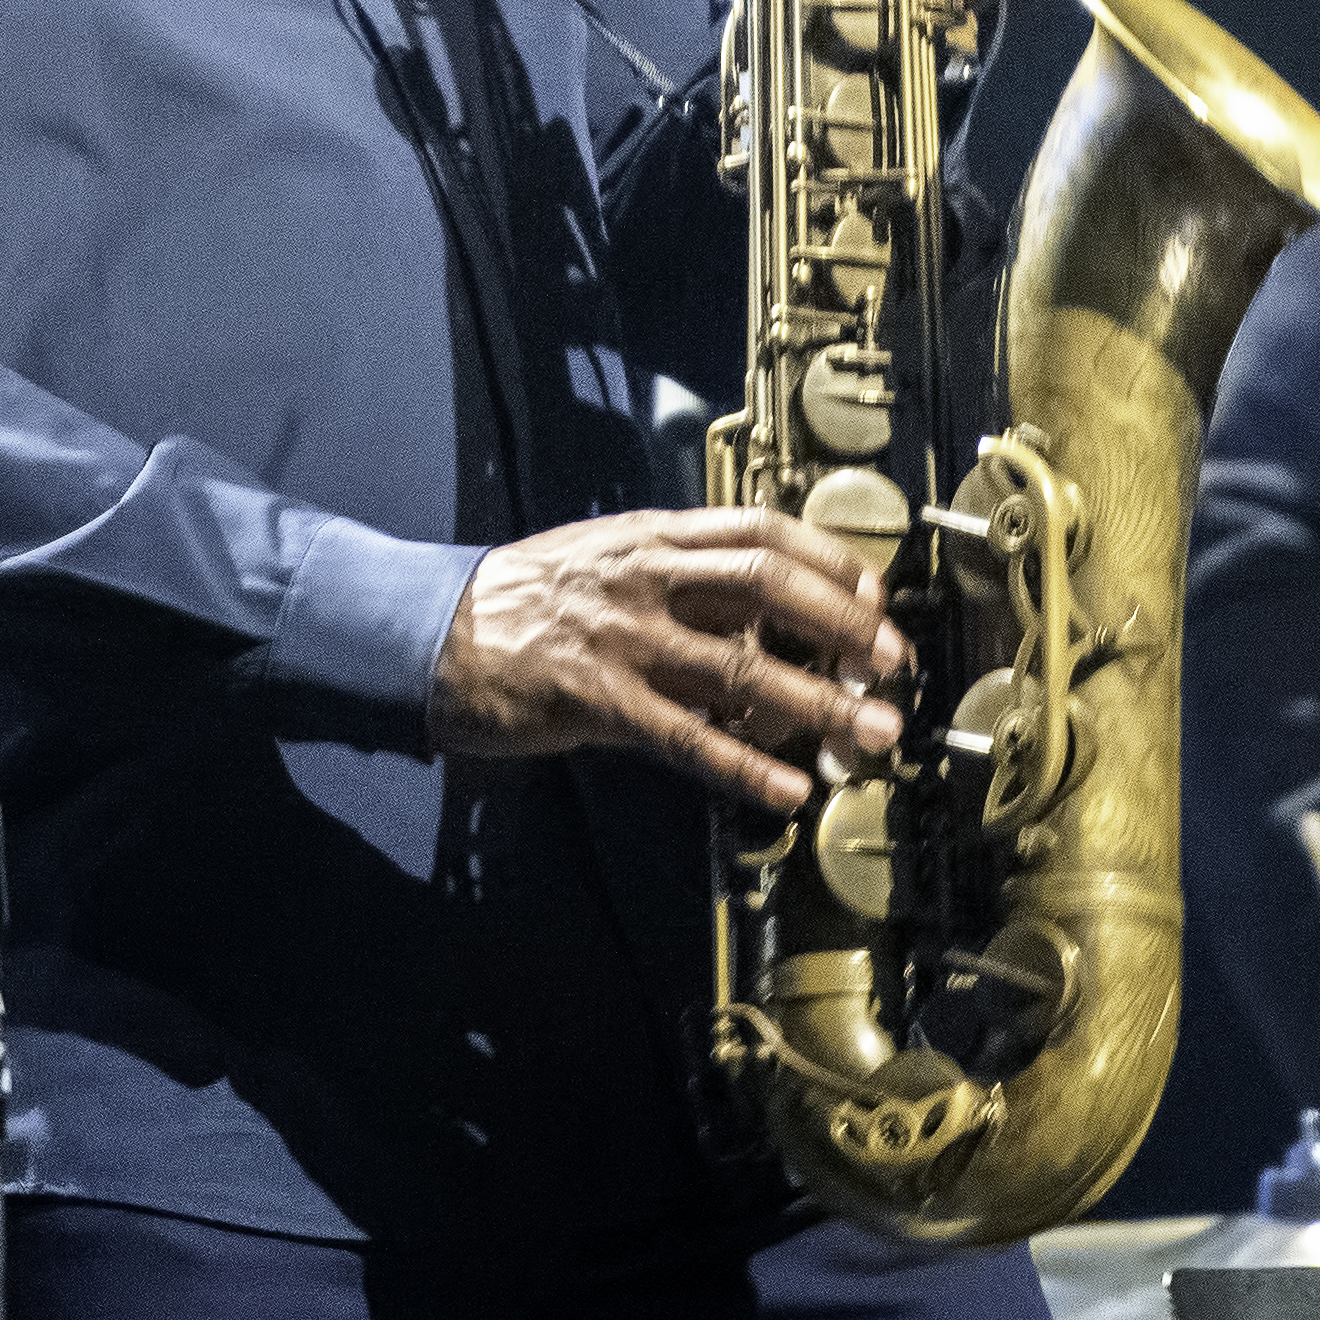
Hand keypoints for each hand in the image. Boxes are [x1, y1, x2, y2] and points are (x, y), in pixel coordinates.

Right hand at [431, 507, 907, 812]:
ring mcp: (624, 640)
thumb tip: (760, 598)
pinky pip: (686, 739)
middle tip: (892, 661)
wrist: (427, 630)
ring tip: (871, 731)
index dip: (830, 560)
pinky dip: (743, 766)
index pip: (763, 530)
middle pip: (769, 587)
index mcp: (653, 537)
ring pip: (740, 669)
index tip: (874, 594)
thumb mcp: (605, 557)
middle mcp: (647, 578)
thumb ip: (678, 570)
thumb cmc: (521, 599)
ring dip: (818, 702)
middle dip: (843, 623)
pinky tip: (786, 788)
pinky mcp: (597, 701)